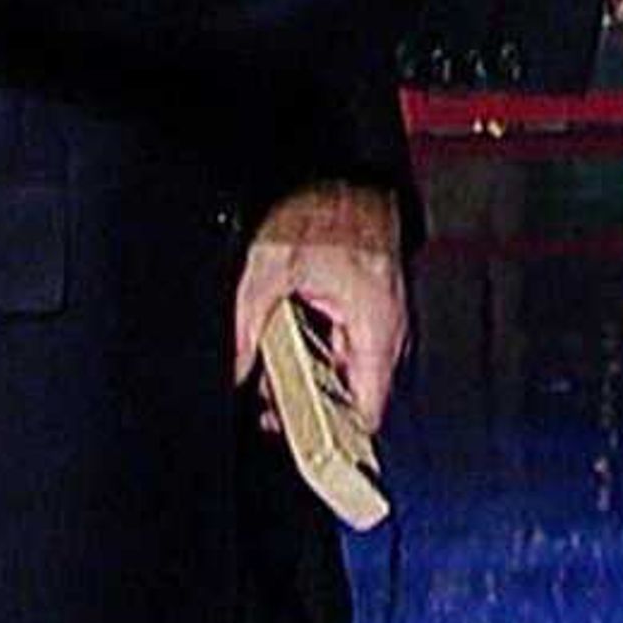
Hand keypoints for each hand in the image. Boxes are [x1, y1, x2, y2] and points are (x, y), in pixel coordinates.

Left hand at [232, 181, 406, 437]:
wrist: (346, 169)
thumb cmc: (325, 207)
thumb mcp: (270, 268)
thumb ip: (249, 326)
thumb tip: (235, 369)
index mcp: (375, 328)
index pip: (365, 415)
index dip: (332, 442)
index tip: (301, 453)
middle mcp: (386, 329)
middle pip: (352, 399)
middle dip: (309, 408)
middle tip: (269, 406)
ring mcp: (379, 318)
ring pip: (346, 373)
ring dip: (309, 379)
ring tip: (271, 372)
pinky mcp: (367, 306)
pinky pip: (344, 347)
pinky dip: (316, 352)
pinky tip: (287, 341)